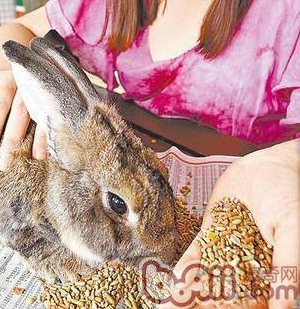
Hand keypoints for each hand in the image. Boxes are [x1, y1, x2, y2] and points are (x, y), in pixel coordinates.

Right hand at [0, 70, 46, 170]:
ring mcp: (8, 79)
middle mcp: (27, 85)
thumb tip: (41, 157)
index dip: (42, 139)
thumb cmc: (33, 94)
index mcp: (44, 94)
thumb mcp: (42, 107)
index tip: (36, 158)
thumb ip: (43, 130)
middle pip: (20, 114)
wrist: (21, 62)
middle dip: (11, 141)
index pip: (44, 118)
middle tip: (2, 166)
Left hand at [159, 140, 299, 308]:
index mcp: (270, 274)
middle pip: (226, 295)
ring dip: (190, 294)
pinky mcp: (211, 232)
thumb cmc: (289, 195)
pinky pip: (198, 253)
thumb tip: (284, 308)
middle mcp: (247, 266)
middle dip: (206, 306)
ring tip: (171, 308)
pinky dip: (187, 268)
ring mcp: (226, 249)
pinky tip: (175, 284)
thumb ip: (287, 267)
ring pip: (207, 278)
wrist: (268, 165)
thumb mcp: (291, 231)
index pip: (253, 302)